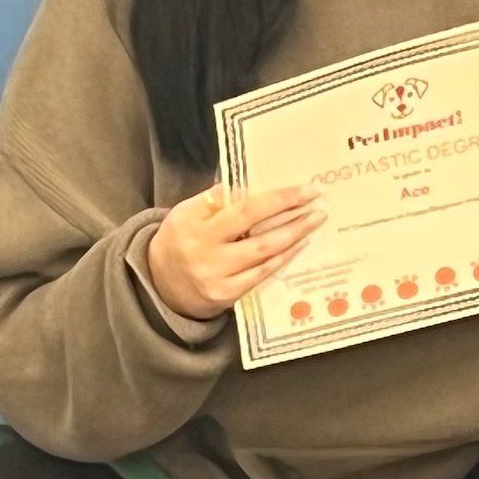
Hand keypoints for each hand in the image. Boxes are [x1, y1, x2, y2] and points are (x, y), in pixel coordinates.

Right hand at [146, 181, 327, 320]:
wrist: (159, 283)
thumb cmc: (181, 239)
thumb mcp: (188, 213)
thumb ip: (217, 200)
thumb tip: (254, 183)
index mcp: (194, 222)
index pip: (243, 206)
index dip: (277, 198)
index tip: (304, 188)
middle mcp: (204, 250)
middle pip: (257, 229)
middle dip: (292, 215)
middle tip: (319, 202)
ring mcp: (216, 275)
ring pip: (263, 253)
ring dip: (294, 236)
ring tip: (315, 221)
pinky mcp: (225, 295)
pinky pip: (260, 275)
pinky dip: (281, 259)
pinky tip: (298, 246)